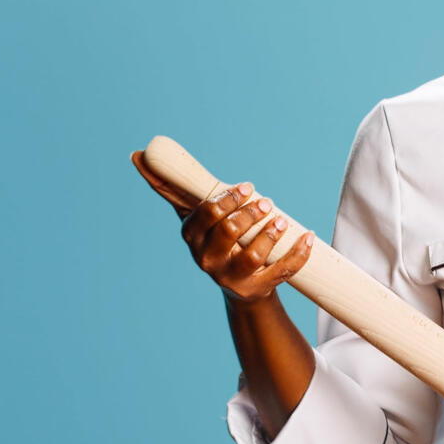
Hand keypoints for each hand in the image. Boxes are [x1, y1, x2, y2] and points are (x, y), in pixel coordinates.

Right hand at [131, 152, 312, 303]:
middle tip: (266, 201)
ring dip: (269, 235)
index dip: (226, 201)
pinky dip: (297, 254)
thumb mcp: (196, 216)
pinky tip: (308, 237)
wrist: (241, 287)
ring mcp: (232, 278)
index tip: (246, 187)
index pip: (206, 217)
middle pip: (227, 234)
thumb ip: (169, 188)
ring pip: (251, 256)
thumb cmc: (216, 239)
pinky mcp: (257, 289)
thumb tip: (135, 155)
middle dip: (248, 215)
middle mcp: (208, 261)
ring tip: (281, 219)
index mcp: (193, 238)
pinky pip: (280, 272)